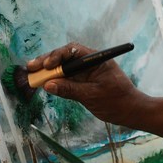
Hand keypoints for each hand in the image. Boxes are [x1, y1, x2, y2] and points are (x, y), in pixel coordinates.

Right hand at [26, 42, 144, 127]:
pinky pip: (65, 77)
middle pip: (65, 56)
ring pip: (63, 66)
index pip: (73, 51)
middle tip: (31, 67)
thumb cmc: (117, 101)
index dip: (57, 56)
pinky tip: (42, 81)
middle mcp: (89, 62)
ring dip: (47, 70)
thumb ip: (70, 89)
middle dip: (47, 61)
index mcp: (96, 59)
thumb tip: (48, 85)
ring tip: (31, 73)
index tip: (47, 65)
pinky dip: (54, 79)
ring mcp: (85, 72)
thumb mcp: (92, 96)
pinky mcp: (82, 81)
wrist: (131, 111)